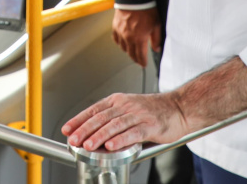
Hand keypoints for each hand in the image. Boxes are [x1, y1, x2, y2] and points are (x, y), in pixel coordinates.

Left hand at [62, 93, 190, 151]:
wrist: (179, 107)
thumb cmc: (152, 111)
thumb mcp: (128, 110)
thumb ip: (111, 120)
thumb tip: (90, 134)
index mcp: (118, 100)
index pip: (94, 109)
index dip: (79, 119)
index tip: (67, 129)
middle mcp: (127, 105)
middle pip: (102, 117)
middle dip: (84, 129)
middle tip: (73, 139)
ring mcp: (139, 114)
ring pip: (115, 125)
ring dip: (99, 135)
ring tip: (88, 145)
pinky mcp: (151, 125)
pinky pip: (134, 132)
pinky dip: (121, 139)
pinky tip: (112, 145)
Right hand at [112, 8, 161, 66]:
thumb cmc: (146, 9)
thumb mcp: (157, 24)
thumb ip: (156, 39)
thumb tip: (156, 48)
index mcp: (139, 39)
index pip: (140, 56)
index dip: (142, 62)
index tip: (143, 64)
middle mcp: (128, 38)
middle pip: (131, 54)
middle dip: (135, 59)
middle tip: (138, 60)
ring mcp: (121, 32)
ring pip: (123, 47)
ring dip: (128, 51)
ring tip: (131, 51)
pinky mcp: (115, 27)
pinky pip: (116, 39)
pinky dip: (119, 43)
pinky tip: (122, 42)